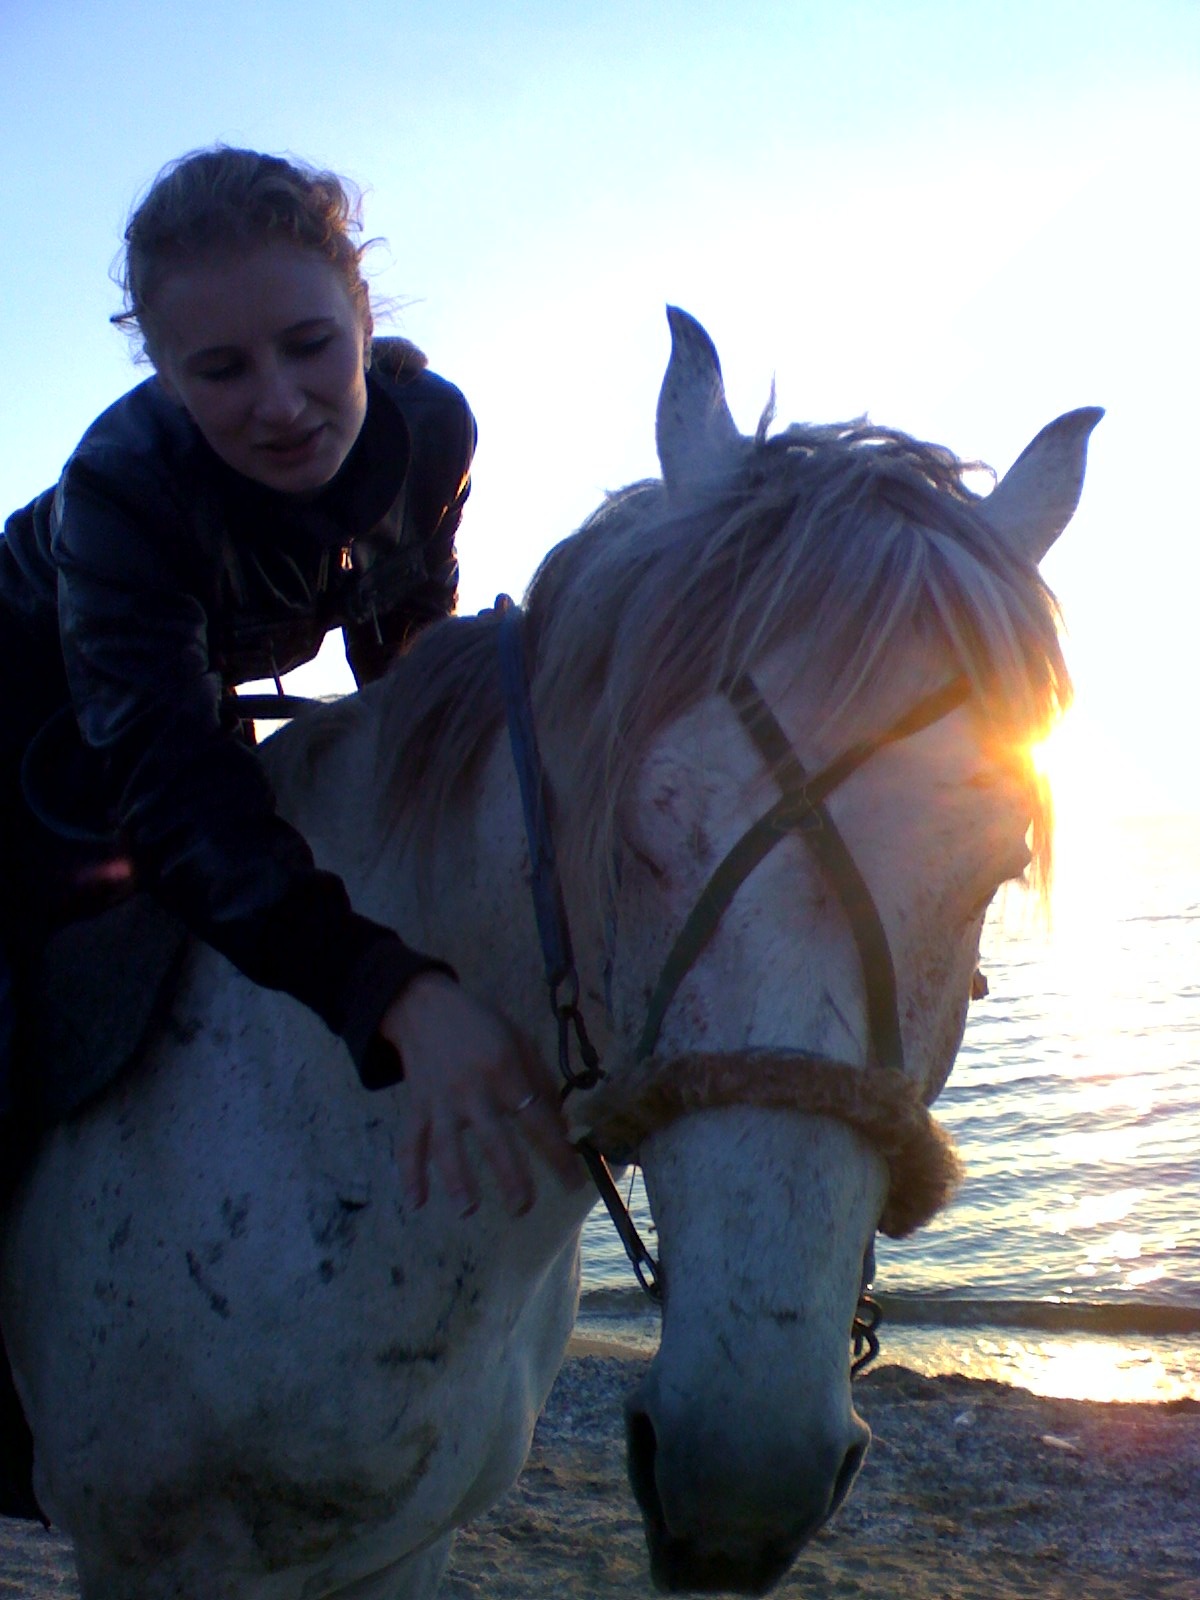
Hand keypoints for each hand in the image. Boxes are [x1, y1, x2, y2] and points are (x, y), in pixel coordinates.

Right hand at [380, 972, 585, 1217]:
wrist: (425, 1007)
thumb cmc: (481, 1025)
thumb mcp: (520, 1040)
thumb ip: (542, 1081)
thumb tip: (561, 1125)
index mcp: (504, 1070)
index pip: (535, 1118)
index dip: (556, 1152)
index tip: (572, 1181)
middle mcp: (472, 1088)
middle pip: (492, 1137)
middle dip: (509, 1174)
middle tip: (524, 1206)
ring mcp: (440, 1099)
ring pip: (446, 1144)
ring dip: (456, 1179)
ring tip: (468, 1209)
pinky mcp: (416, 1106)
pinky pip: (410, 1142)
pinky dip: (409, 1173)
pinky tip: (416, 1202)